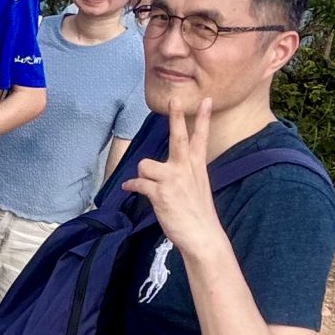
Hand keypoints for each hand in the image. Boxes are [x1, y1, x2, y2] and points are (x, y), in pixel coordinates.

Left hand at [122, 97, 226, 252]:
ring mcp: (173, 179)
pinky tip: (129, 189)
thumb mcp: (197, 187)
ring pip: (145, 164)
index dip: (202, 117)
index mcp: (196, 166)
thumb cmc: (197, 213)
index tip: (205, 99)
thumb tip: (163, 171)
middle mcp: (186, 168)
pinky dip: (131, 186)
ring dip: (142, 174)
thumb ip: (184, 173)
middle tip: (174, 98)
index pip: (200, 137)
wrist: (202, 235)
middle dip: (176, 116)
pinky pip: (138, 183)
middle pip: (178, 136)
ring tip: (147, 185)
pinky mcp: (160, 192)